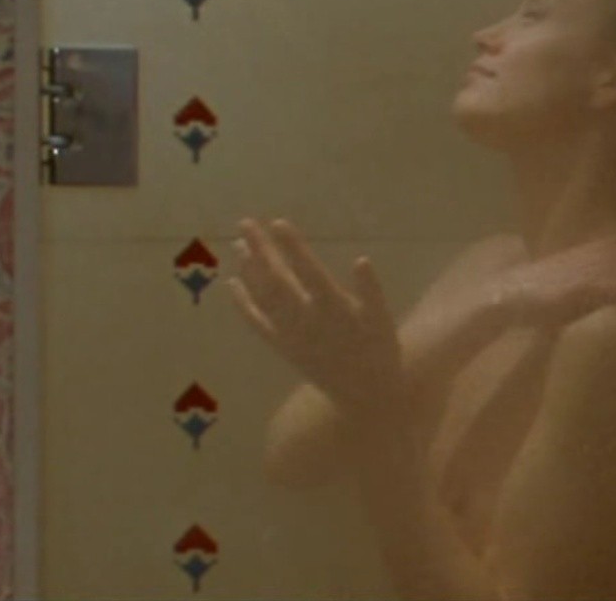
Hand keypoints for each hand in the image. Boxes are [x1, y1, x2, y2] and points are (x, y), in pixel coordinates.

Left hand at [227, 218, 405, 420]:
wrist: (364, 394)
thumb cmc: (379, 349)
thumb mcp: (383, 318)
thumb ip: (371, 289)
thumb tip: (361, 259)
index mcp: (334, 308)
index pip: (309, 272)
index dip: (293, 247)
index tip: (277, 222)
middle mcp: (307, 320)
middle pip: (277, 280)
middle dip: (260, 250)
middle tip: (245, 224)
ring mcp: (291, 335)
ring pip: (263, 298)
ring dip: (249, 270)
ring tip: (238, 244)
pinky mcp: (282, 347)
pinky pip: (257, 323)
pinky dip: (243, 304)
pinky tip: (232, 283)